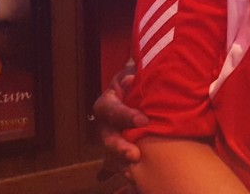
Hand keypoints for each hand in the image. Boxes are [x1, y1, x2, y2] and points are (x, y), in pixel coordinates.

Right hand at [94, 64, 148, 179]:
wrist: (144, 88)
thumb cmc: (139, 79)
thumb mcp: (135, 72)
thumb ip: (133, 75)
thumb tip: (130, 79)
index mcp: (108, 102)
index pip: (110, 109)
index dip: (124, 115)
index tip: (143, 120)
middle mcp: (106, 122)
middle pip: (107, 136)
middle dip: (119, 147)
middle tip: (134, 154)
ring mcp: (113, 136)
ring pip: (111, 152)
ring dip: (121, 162)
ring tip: (133, 171)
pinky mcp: (123, 147)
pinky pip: (119, 162)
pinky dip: (125, 170)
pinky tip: (134, 178)